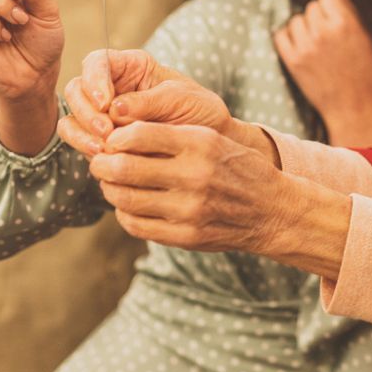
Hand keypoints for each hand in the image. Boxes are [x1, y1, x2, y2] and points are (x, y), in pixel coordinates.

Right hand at [57, 54, 274, 165]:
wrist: (208, 147)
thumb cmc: (199, 113)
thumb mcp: (181, 98)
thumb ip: (148, 101)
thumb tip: (114, 109)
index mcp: (131, 67)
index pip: (98, 61)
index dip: (94, 78)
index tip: (105, 102)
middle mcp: (111, 88)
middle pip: (77, 89)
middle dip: (86, 110)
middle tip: (106, 130)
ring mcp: (102, 116)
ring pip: (72, 117)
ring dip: (81, 132)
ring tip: (103, 148)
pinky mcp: (100, 140)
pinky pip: (78, 140)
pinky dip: (83, 147)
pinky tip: (103, 157)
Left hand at [86, 116, 295, 252]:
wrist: (272, 210)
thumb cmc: (238, 168)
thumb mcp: (214, 138)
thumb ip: (172, 135)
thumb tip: (120, 134)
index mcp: (201, 144)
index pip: (138, 135)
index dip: (116, 137)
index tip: (112, 140)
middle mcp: (194, 176)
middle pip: (124, 169)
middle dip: (102, 164)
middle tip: (99, 162)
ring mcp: (189, 210)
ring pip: (125, 199)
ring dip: (110, 189)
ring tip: (112, 183)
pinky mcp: (185, 236)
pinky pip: (136, 225)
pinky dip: (124, 214)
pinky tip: (129, 205)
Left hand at [274, 0, 371, 146]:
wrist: (354, 106)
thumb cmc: (366, 71)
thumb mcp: (366, 37)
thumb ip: (351, 10)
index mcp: (345, 23)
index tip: (333, 6)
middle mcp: (323, 32)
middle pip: (311, 6)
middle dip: (319, 15)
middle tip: (329, 32)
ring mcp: (306, 47)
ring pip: (296, 20)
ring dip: (305, 27)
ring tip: (317, 42)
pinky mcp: (292, 61)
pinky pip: (281, 35)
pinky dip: (289, 37)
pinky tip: (301, 45)